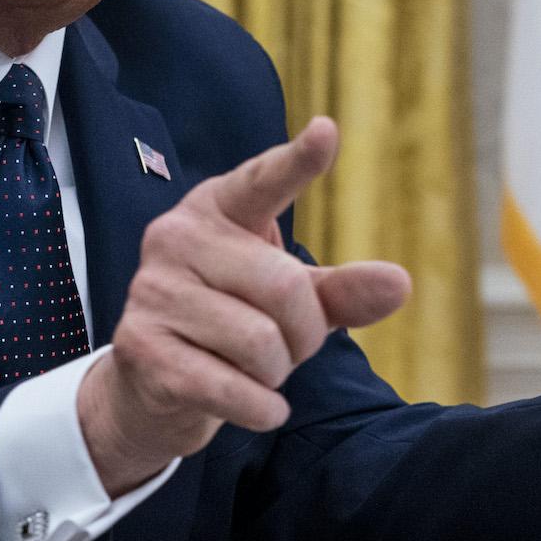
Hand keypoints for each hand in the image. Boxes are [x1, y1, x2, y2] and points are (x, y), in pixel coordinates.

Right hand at [77, 117, 410, 495]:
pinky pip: (232, 387)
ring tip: (256, 371)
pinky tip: (259, 406)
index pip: (262, 181)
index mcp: (217, 208)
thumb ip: (342, 290)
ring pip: (260, 342)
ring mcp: (151, 291)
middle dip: (304, 334)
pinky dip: (262, 408)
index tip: (327, 132)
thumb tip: (399, 283)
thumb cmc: (233, 326)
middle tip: (288, 349)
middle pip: (284, 288)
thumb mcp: (292, 302)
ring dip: (277, 374)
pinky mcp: (141, 348)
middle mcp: (175, 237)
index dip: (296, 161)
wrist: (152, 387)